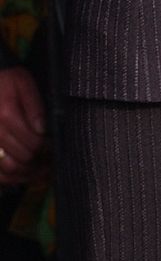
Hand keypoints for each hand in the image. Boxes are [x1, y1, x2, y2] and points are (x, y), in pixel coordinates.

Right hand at [0, 66, 46, 186]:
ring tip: (41, 171)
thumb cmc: (7, 81)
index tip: (53, 146)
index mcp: (6, 115)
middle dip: (40, 162)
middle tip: (51, 161)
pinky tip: (24, 174)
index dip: (47, 148)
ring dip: (27, 174)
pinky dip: (10, 179)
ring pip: (8, 170)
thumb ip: (34, 107)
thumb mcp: (24, 84)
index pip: (33, 142)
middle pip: (22, 158)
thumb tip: (42, 130)